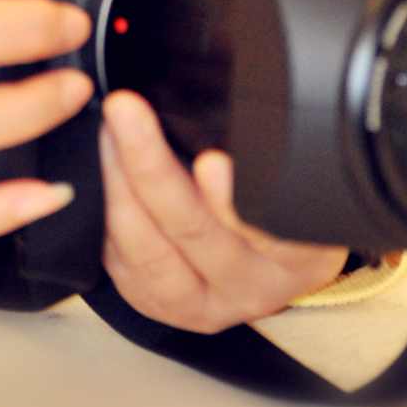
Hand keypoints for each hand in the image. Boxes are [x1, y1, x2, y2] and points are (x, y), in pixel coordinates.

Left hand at [99, 90, 348, 332]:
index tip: (210, 160)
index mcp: (301, 258)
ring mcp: (201, 304)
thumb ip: (272, 153)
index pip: (271, 235)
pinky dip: (107, 210)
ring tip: (107, 130)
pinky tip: (103, 167)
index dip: (234, 200)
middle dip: (152, 166)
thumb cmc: (288, 205)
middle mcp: (251, 287)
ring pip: (148, 251)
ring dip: (118, 183)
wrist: (268, 263)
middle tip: (127, 110)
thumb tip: (235, 102)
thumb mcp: (303, 181)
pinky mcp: (157, 304)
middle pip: (196, 233)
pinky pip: (122, 261)